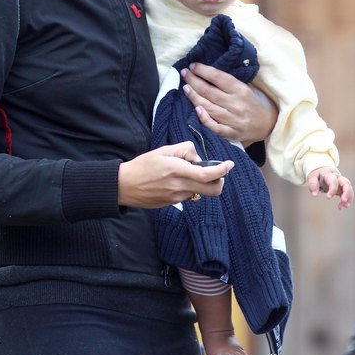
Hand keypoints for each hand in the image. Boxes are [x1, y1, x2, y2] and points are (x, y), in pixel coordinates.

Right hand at [118, 142, 233, 208]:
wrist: (124, 186)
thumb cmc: (142, 165)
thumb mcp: (163, 150)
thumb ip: (184, 150)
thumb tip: (197, 157)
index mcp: (177, 170)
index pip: (206, 174)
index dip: (222, 170)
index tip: (229, 165)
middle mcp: (179, 186)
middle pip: (213, 190)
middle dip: (219, 180)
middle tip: (215, 171)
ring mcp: (177, 198)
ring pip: (200, 191)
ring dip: (201, 182)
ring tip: (184, 171)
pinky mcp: (173, 204)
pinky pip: (188, 195)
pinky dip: (189, 186)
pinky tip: (175, 180)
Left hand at [180, 63, 277, 144]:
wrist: (270, 124)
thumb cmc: (255, 102)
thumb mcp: (249, 87)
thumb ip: (230, 83)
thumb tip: (207, 72)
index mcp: (241, 90)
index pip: (218, 77)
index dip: (203, 70)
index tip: (193, 65)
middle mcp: (236, 104)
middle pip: (209, 91)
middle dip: (194, 81)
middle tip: (184, 73)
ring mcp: (233, 120)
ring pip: (209, 107)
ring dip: (194, 97)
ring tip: (185, 87)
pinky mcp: (231, 133)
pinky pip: (215, 127)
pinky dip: (205, 119)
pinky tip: (196, 110)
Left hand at [307, 166, 353, 208]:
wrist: (323, 171)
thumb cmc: (318, 175)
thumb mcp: (312, 177)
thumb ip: (313, 185)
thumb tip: (314, 194)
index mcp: (329, 174)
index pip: (333, 181)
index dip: (332, 190)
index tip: (328, 198)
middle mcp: (338, 177)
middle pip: (346, 183)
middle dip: (346, 192)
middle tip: (343, 200)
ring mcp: (342, 182)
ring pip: (349, 188)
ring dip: (348, 198)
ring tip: (344, 206)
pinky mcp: (343, 187)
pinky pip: (349, 193)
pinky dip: (348, 199)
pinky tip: (344, 206)